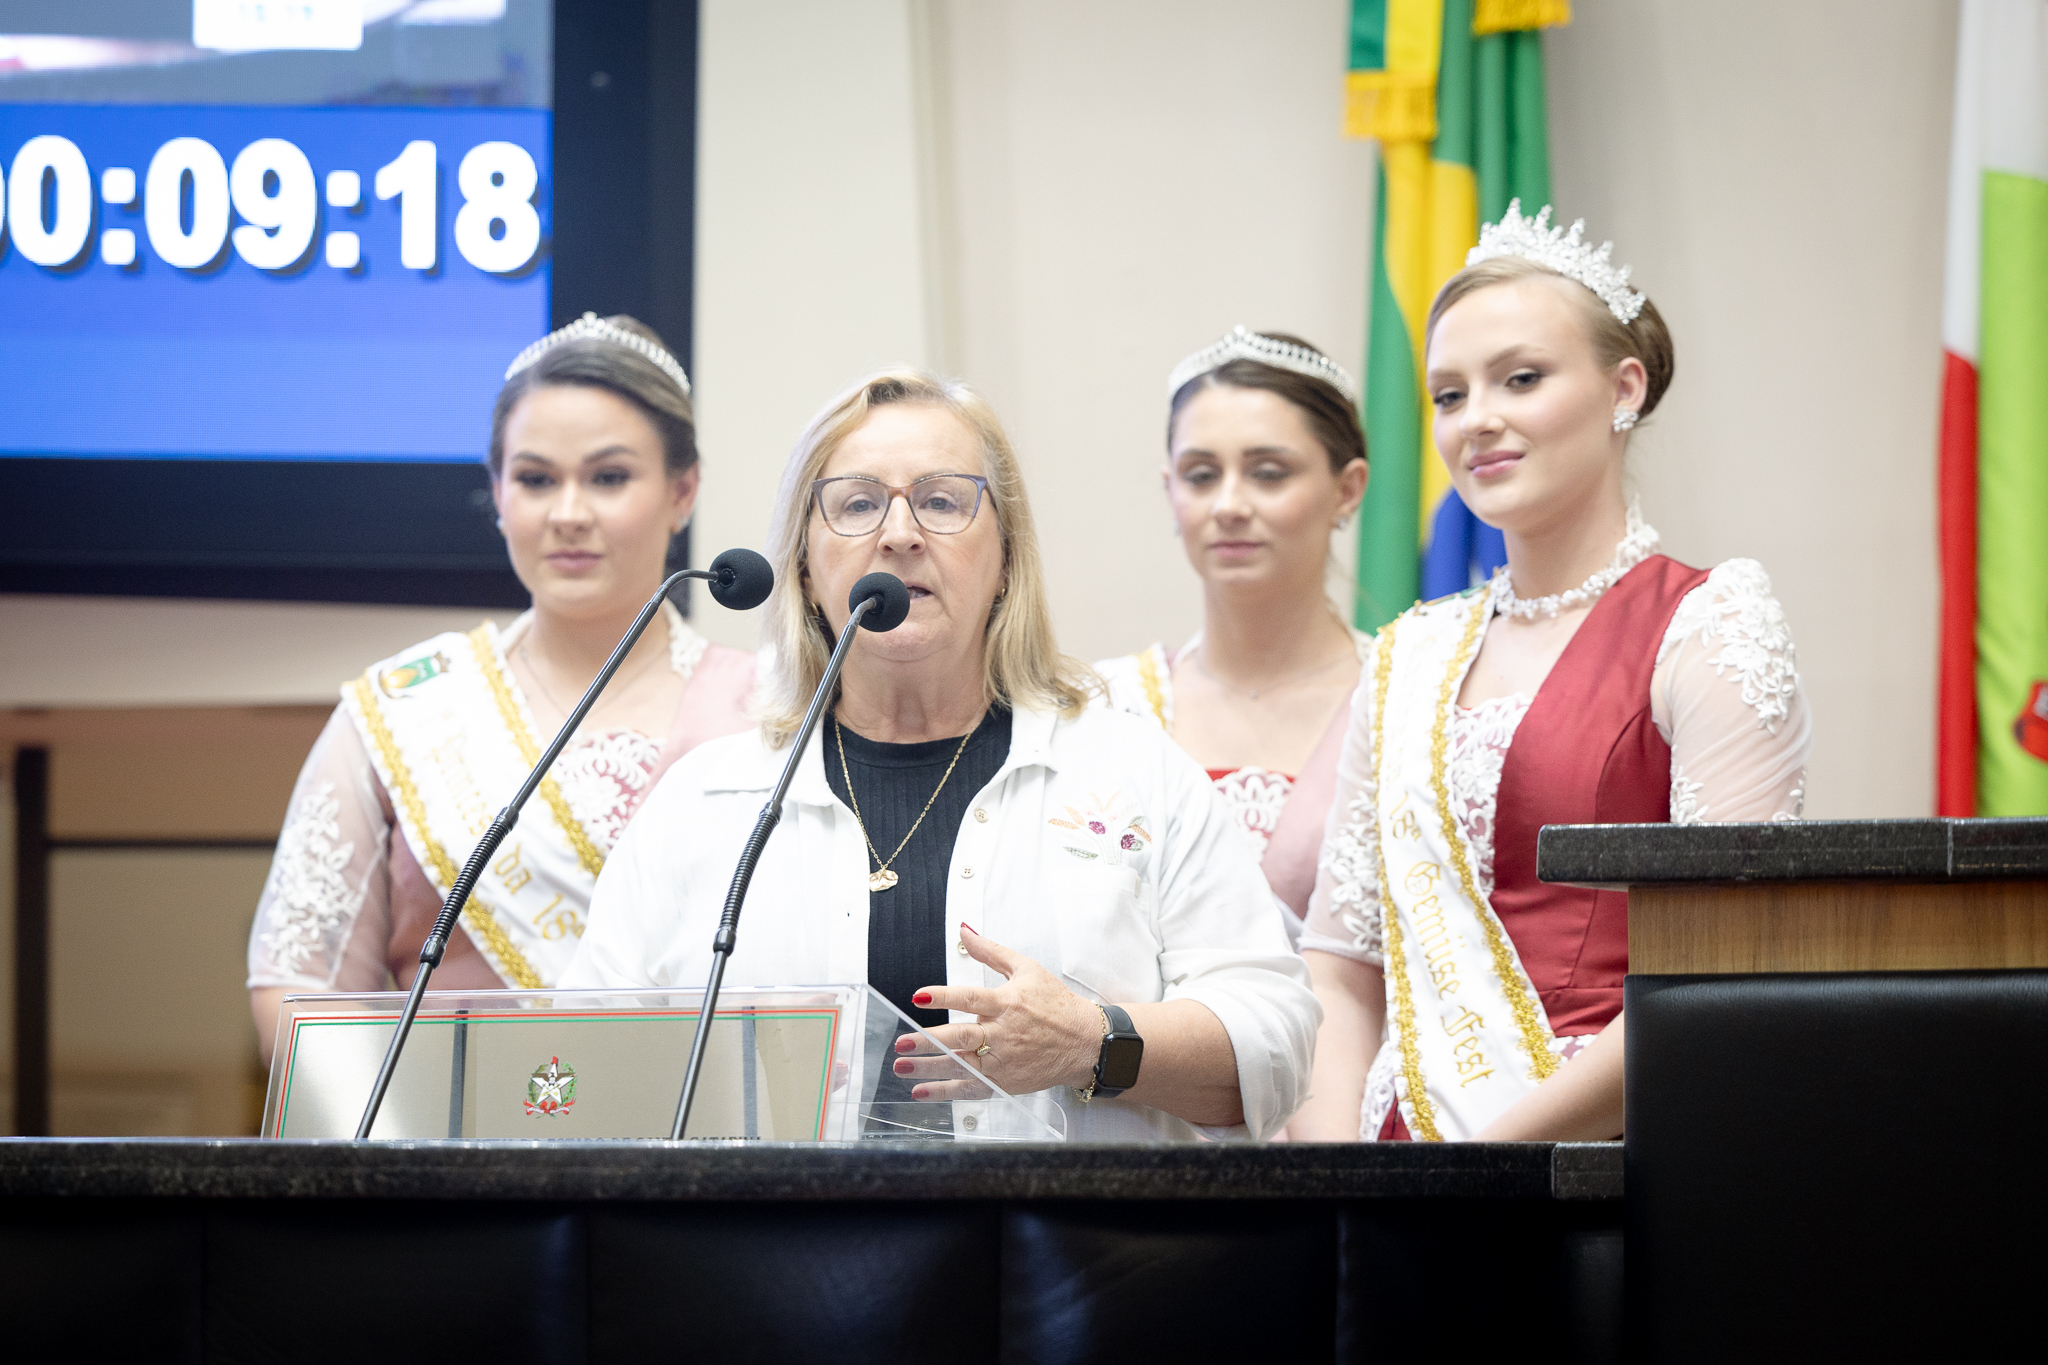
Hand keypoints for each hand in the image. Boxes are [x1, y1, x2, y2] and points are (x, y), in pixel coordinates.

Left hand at [891, 923, 1103, 1100]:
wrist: (1085, 1042)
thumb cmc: (1056, 1004)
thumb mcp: (1027, 969)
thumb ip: (991, 951)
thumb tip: (964, 931)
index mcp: (1008, 1003)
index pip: (970, 998)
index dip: (943, 997)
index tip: (919, 997)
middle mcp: (1004, 1034)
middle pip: (962, 1037)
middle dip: (929, 1040)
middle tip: (902, 1042)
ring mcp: (1005, 1061)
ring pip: (962, 1066)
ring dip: (930, 1069)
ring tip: (902, 1067)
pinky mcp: (1005, 1082)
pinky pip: (971, 1088)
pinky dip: (946, 1092)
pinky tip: (921, 1092)